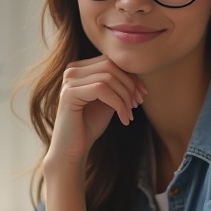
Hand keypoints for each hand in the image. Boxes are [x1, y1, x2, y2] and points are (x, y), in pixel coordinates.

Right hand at [46, 56, 146, 170]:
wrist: (73, 149)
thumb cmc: (90, 125)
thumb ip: (117, 84)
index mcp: (80, 69)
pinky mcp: (69, 93)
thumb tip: (137, 74)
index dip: (130, 76)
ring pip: (108, 78)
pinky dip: (118, 104)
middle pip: (110, 66)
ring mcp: (68, 81)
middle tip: (137, 104)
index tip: (142, 94)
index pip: (111, 61)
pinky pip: (101, 89)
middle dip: (129, 85)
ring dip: (124, 97)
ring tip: (129, 114)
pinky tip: (123, 119)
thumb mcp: (108, 100)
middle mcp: (71, 70)